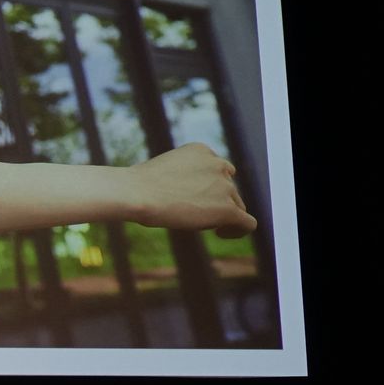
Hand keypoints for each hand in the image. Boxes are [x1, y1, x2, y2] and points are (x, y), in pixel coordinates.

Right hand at [126, 143, 256, 237]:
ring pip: (236, 206)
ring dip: (220, 215)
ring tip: (196, 223)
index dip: (208, 187)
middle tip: (190, 213)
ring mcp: (225, 187)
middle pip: (229, 189)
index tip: (191, 198)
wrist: (136, 193)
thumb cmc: (137, 186)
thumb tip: (189, 196)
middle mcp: (219, 165)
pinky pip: (247, 223)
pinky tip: (221, 234)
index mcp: (202, 150)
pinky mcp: (227, 209)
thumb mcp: (163, 171)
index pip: (217, 171)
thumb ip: (183, 177)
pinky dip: (238, 230)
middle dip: (215, 201)